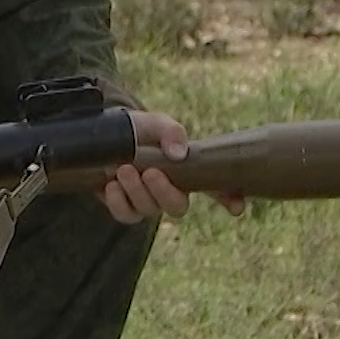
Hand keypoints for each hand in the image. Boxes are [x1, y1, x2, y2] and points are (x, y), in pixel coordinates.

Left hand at [98, 111, 245, 222]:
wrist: (102, 137)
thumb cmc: (138, 130)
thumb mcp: (155, 123)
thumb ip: (170, 132)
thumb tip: (180, 154)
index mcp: (186, 172)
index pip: (216, 189)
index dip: (229, 199)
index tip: (237, 207)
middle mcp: (170, 191)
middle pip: (178, 207)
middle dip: (164, 192)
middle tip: (150, 172)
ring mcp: (147, 203)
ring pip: (149, 210)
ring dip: (136, 191)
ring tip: (124, 170)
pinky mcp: (125, 208)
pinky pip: (125, 215)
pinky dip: (117, 201)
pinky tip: (112, 185)